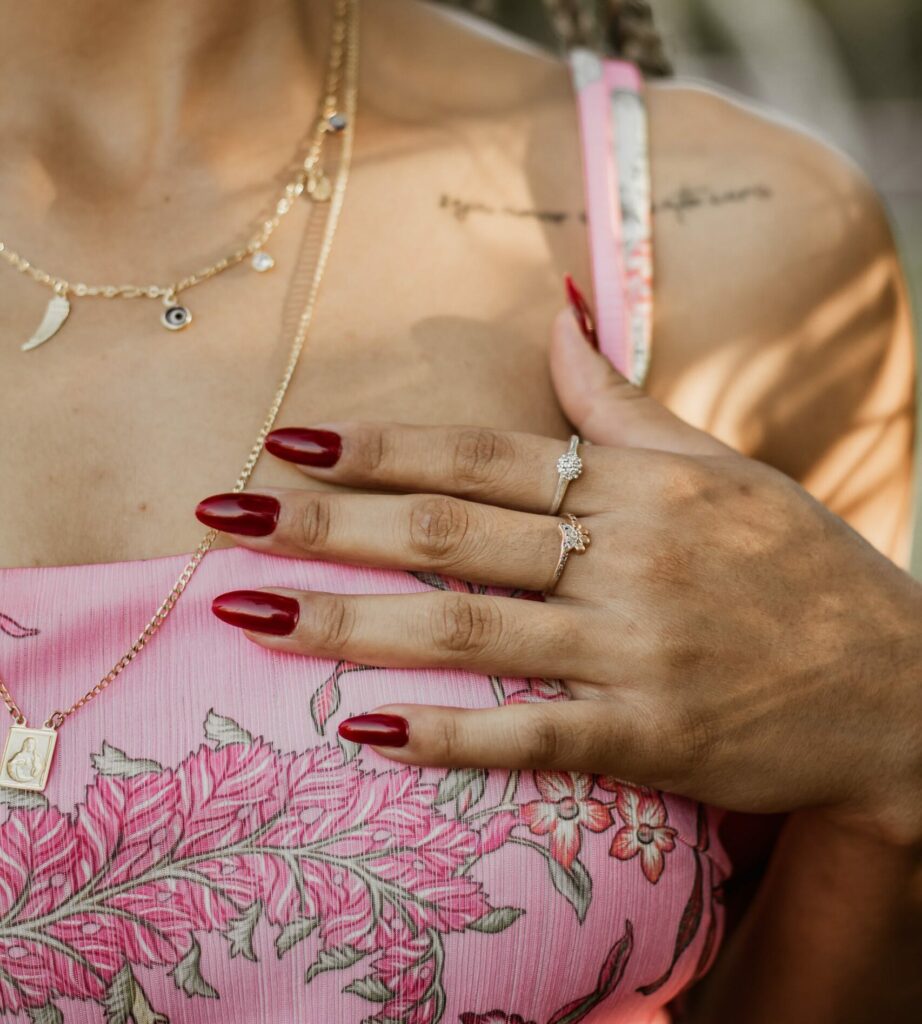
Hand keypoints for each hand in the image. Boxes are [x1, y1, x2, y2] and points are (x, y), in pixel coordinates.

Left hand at [195, 304, 921, 845]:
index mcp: (639, 483)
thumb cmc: (798, 569)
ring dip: (348, 623)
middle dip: (326, 524)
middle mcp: (628, 557)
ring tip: (249, 616)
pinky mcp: (649, 737)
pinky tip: (359, 729)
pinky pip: (529, 734)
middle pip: (449, 532)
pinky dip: (445, 733)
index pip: (482, 452)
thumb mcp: (717, 467)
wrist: (899, 686)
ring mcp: (636, 650)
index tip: (286, 439)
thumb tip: (559, 310)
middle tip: (224, 519)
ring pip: (467, 630)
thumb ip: (621, 399)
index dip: (379, 445)